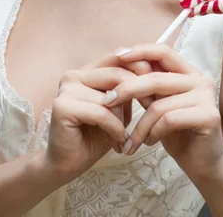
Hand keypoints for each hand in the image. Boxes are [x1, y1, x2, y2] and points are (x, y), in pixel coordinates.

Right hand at [43, 52, 154, 179]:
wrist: (69, 164)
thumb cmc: (96, 135)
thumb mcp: (119, 108)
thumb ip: (128, 89)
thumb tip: (153, 73)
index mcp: (87, 70)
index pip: (119, 58)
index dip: (142, 72)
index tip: (159, 91)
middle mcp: (74, 74)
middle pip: (117, 74)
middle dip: (138, 94)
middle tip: (150, 114)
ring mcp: (66, 88)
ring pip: (111, 96)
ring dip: (123, 119)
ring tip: (124, 136)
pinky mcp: (62, 106)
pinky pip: (101, 112)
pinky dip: (114, 128)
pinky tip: (118, 141)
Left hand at [102, 43, 222, 180]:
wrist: (202, 165)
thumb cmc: (177, 134)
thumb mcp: (158, 105)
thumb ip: (147, 88)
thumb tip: (120, 69)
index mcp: (189, 72)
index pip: (162, 52)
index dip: (139, 51)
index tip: (116, 56)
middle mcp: (201, 80)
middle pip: (155, 78)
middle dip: (127, 89)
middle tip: (108, 101)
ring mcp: (207, 97)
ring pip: (159, 105)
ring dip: (140, 125)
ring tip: (132, 139)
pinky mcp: (209, 116)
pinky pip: (169, 120)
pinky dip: (153, 132)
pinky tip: (149, 142)